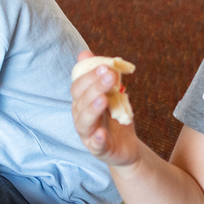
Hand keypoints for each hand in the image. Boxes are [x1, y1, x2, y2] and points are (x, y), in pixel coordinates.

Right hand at [70, 50, 140, 167]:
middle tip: (109, 76)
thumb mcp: (110, 93)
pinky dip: (97, 139)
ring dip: (92, 109)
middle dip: (94, 87)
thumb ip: (100, 76)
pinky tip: (102, 133)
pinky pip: (95, 145)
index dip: (89, 76)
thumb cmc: (114, 117)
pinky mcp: (98, 149)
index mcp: (81, 102)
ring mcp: (87, 134)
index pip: (78, 86)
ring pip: (84, 121)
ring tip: (103, 99)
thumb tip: (85, 54)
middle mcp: (80, 117)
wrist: (126, 146)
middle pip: (81, 101)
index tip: (105, 66)